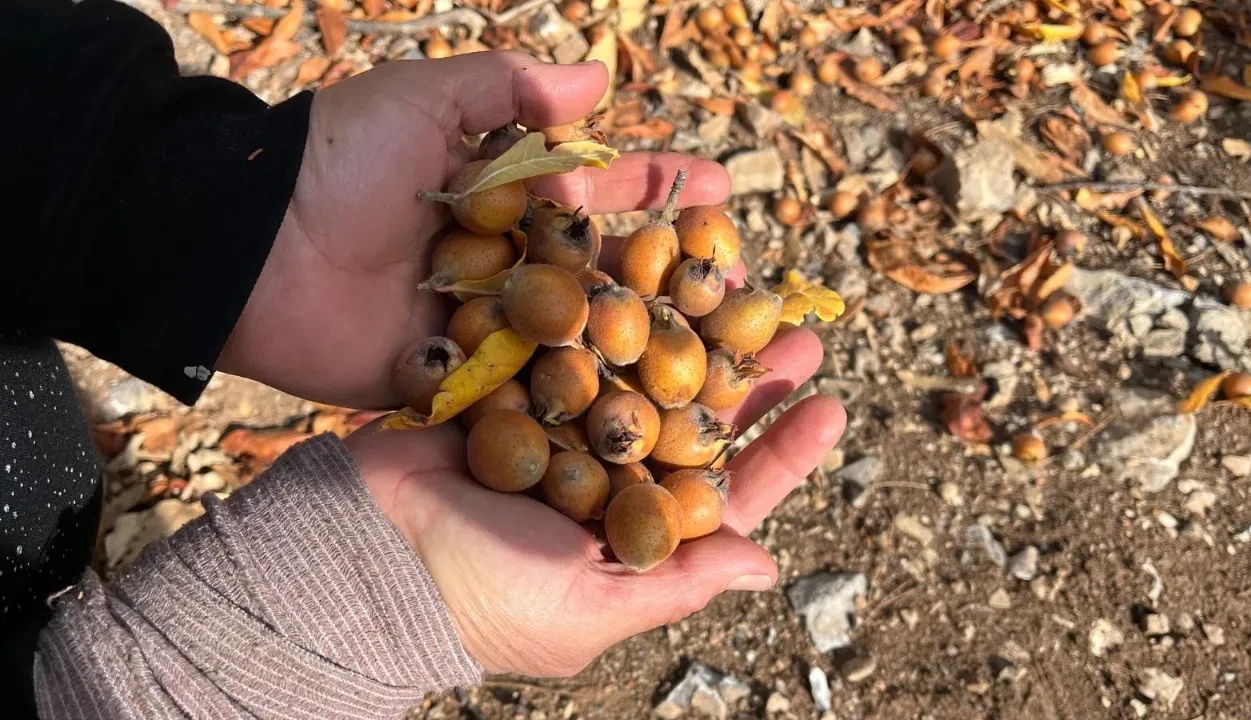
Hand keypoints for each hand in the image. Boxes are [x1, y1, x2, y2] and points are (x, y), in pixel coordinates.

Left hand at [219, 52, 729, 408]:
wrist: (248, 251)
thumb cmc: (332, 164)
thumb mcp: (419, 101)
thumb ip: (506, 88)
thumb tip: (600, 78)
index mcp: (497, 198)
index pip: (595, 192)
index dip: (656, 190)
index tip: (721, 190)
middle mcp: (499, 267)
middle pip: (600, 273)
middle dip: (670, 277)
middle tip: (741, 284)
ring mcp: (480, 331)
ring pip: (574, 339)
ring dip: (643, 348)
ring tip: (717, 356)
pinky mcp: (451, 385)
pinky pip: (524, 397)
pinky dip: (577, 405)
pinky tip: (644, 419)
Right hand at [344, 328, 844, 676]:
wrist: (364, 547)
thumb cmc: (480, 596)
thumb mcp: (586, 608)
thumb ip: (675, 583)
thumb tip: (769, 569)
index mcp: (631, 537)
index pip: (724, 496)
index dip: (780, 455)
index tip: (833, 407)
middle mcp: (604, 477)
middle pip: (694, 418)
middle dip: (748, 376)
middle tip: (803, 328)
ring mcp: (561, 425)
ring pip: (644, 367)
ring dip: (696, 327)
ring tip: (746, 281)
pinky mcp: (516, 381)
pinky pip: (577, 338)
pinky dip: (615, 304)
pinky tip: (658, 265)